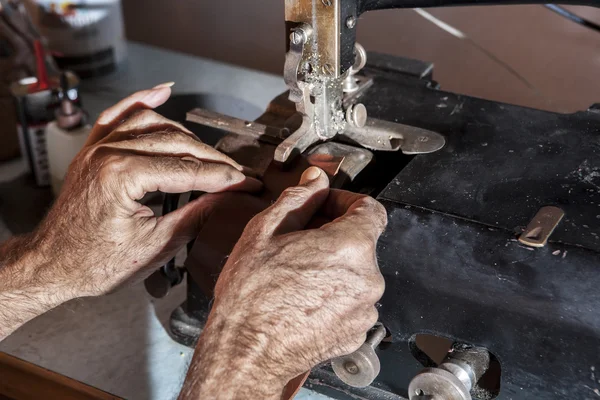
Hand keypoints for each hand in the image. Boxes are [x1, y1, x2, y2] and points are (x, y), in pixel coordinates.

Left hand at [30, 85, 260, 298]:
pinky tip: (162, 92)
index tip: (247, 184)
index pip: (189, 170)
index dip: (224, 178)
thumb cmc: (92, 263)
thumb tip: (225, 200)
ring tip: (211, 153)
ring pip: (153, 123)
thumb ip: (194, 217)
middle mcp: (109, 152)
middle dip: (213, 159)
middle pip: (176, 143)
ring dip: (186, 135)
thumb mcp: (153, 247)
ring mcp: (98, 147)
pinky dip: (141, 100)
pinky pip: (118, 114)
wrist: (51, 265)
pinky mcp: (93, 149)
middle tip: (237, 173)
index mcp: (123, 175)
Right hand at [181, 167, 386, 398]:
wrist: (245, 352)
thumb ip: (299, 199)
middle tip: (298, 240)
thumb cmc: (251, 297)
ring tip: (296, 274)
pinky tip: (303, 297)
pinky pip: (351, 301)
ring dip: (333, 266)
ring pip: (355, 272)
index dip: (345, 201)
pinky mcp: (356, 332)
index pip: (370, 208)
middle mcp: (367, 278)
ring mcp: (364, 309)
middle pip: (361, 242)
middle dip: (333, 234)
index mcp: (350, 246)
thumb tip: (316, 181)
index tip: (326, 205)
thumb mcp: (265, 232)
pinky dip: (334, 294)